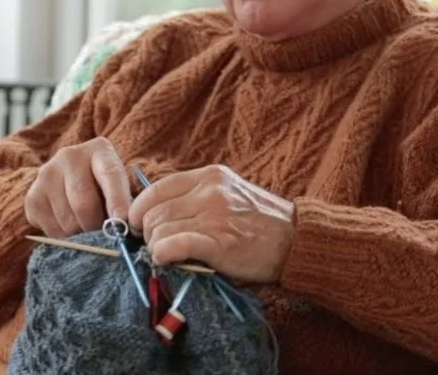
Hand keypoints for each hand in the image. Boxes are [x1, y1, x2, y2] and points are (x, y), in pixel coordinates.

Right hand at [24, 137, 132, 237]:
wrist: (71, 182)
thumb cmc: (106, 188)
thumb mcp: (121, 186)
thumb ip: (127, 203)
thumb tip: (126, 229)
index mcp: (99, 150)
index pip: (110, 175)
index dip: (117, 200)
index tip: (122, 222)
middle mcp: (69, 156)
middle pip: (84, 203)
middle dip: (97, 227)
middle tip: (106, 237)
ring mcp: (46, 174)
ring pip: (68, 220)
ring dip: (81, 236)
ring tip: (88, 230)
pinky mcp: (32, 197)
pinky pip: (51, 230)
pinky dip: (64, 238)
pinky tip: (70, 228)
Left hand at [128, 165, 294, 283]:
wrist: (297, 242)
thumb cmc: (261, 224)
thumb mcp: (229, 195)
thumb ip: (196, 198)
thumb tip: (155, 215)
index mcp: (209, 176)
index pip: (155, 188)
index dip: (140, 210)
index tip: (140, 226)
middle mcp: (209, 191)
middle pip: (152, 211)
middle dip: (146, 233)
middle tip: (156, 246)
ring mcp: (214, 215)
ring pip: (158, 229)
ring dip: (155, 247)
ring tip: (168, 256)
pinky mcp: (218, 242)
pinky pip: (172, 245)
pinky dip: (163, 255)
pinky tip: (168, 260)